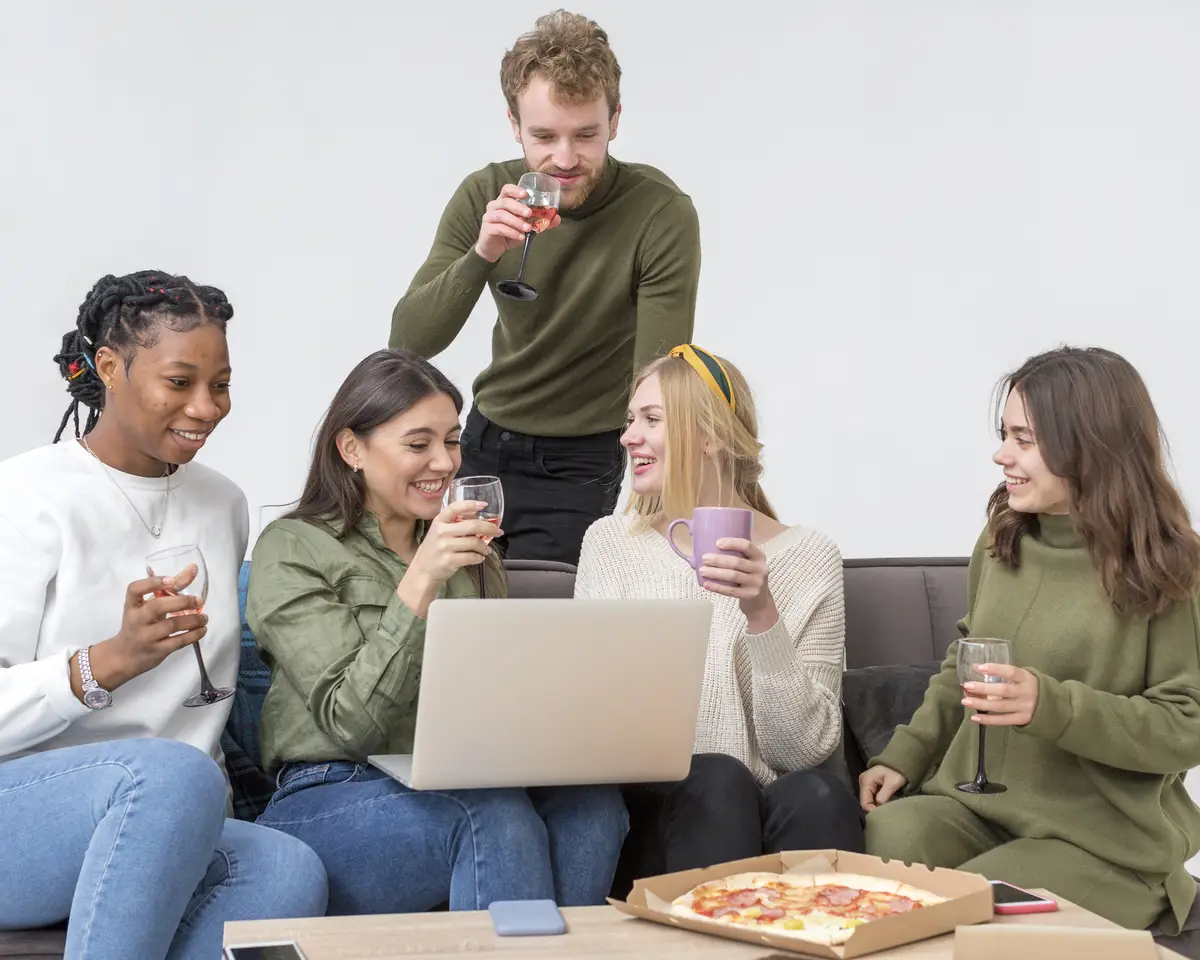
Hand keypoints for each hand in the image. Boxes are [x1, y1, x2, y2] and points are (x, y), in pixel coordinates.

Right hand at [83, 573, 208, 692]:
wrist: (123, 657)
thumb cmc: (139, 625)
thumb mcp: (148, 606)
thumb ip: (170, 588)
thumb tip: (193, 569)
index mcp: (132, 606)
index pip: (135, 589)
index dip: (152, 582)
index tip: (170, 579)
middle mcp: (137, 620)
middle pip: (157, 607)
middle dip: (181, 602)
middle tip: (199, 601)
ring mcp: (146, 637)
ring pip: (171, 625)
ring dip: (193, 620)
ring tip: (204, 618)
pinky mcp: (157, 650)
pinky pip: (178, 641)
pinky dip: (194, 634)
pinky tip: (202, 629)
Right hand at [398, 500, 502, 616]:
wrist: (422, 570)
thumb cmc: (434, 549)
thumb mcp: (439, 532)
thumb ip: (455, 524)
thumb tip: (480, 519)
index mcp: (439, 521)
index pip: (455, 507)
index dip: (470, 504)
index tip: (483, 505)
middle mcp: (441, 532)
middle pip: (472, 526)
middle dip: (489, 528)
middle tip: (498, 531)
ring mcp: (444, 547)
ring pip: (474, 542)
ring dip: (485, 547)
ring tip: (486, 550)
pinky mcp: (449, 561)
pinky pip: (472, 557)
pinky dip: (479, 557)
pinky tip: (479, 557)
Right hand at [474, 184, 560, 262]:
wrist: (494, 248)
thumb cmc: (509, 232)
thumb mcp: (525, 226)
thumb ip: (539, 221)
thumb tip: (557, 218)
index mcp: (503, 201)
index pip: (507, 189)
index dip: (516, 190)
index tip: (526, 194)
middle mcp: (494, 206)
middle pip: (505, 202)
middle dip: (518, 207)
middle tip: (530, 214)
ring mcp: (489, 217)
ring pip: (502, 215)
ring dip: (516, 222)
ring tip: (528, 229)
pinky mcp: (487, 229)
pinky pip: (499, 228)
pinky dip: (511, 232)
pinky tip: (520, 237)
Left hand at [698, 538, 777, 629]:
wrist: (760, 601)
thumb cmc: (748, 577)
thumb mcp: (748, 565)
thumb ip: (734, 556)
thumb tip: (702, 549)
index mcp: (759, 556)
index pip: (746, 546)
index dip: (732, 543)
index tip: (717, 543)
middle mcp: (761, 568)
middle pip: (737, 562)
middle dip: (718, 560)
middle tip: (704, 558)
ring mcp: (757, 583)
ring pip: (733, 576)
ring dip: (715, 573)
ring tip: (702, 571)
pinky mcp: (751, 595)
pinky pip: (731, 590)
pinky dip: (717, 587)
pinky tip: (706, 584)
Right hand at [859, 764, 906, 811]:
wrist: (901, 762)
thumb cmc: (897, 771)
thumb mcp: (893, 783)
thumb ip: (884, 795)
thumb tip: (878, 807)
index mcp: (866, 781)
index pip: (864, 802)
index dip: (872, 811)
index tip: (884, 815)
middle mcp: (863, 782)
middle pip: (865, 802)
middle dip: (874, 809)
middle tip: (886, 814)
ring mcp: (866, 784)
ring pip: (868, 801)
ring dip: (876, 806)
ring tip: (886, 809)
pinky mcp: (870, 785)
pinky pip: (872, 797)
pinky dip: (877, 802)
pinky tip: (884, 804)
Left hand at [962, 663, 1038, 726]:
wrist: (1050, 705)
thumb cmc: (1027, 686)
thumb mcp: (1021, 677)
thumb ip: (1003, 675)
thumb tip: (975, 670)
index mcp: (1026, 678)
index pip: (1010, 672)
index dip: (995, 669)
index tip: (978, 667)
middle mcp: (1026, 692)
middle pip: (1003, 690)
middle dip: (984, 689)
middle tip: (967, 686)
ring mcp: (1025, 707)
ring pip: (1001, 706)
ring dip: (981, 704)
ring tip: (965, 701)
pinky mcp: (1022, 719)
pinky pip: (1003, 720)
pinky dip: (988, 720)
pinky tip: (974, 717)